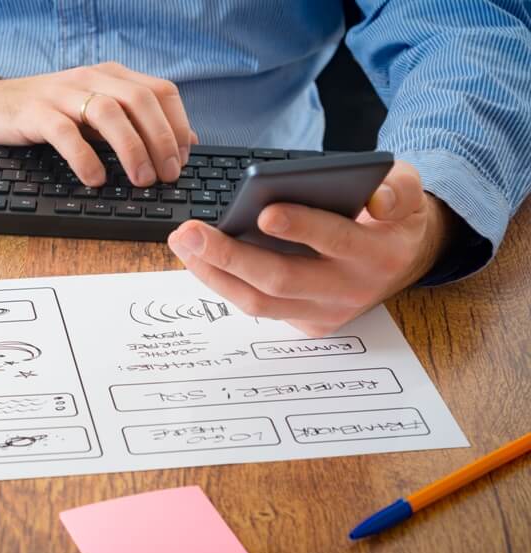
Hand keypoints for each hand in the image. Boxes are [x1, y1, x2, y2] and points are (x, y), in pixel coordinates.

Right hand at [0, 62, 196, 186]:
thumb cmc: (49, 113)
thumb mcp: (97, 114)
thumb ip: (136, 124)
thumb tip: (186, 143)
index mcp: (112, 76)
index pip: (160, 91)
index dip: (177, 126)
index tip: (182, 160)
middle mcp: (91, 78)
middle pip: (140, 100)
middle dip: (160, 140)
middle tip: (166, 176)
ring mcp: (62, 93)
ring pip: (108, 112)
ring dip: (131, 149)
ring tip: (140, 180)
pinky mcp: (35, 112)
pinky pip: (65, 132)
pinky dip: (85, 158)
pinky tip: (95, 179)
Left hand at [167, 160, 456, 336]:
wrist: (405, 258)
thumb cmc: (391, 216)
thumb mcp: (408, 189)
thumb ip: (397, 189)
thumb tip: (376, 200)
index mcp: (379, 253)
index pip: (337, 241)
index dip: (302, 227)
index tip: (265, 212)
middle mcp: (351, 290)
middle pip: (282, 279)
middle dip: (231, 255)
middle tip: (190, 232)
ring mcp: (326, 313)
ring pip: (260, 302)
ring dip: (214, 274)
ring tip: (183, 243)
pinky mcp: (308, 324)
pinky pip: (258, 308)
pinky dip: (224, 283)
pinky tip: (199, 258)